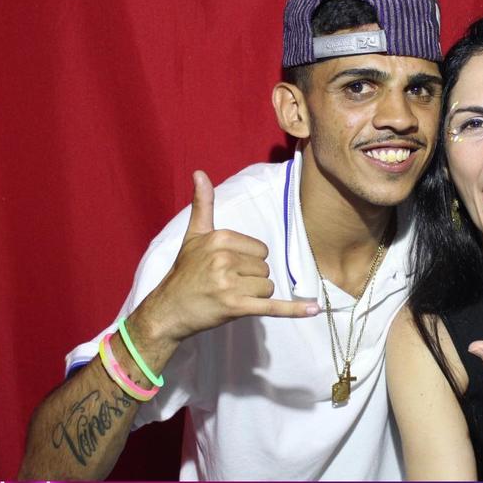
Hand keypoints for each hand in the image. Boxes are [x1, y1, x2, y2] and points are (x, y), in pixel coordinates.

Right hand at [137, 171, 320, 343]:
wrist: (168, 310)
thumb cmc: (184, 272)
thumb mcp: (193, 235)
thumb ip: (202, 204)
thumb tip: (200, 172)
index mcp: (220, 238)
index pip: (261, 250)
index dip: (248, 261)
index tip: (226, 268)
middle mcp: (225, 259)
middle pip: (265, 268)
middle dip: (250, 280)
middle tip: (225, 285)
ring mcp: (230, 284)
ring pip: (267, 288)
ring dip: (254, 297)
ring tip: (228, 297)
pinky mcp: (236, 307)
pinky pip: (272, 307)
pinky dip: (294, 309)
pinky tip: (314, 309)